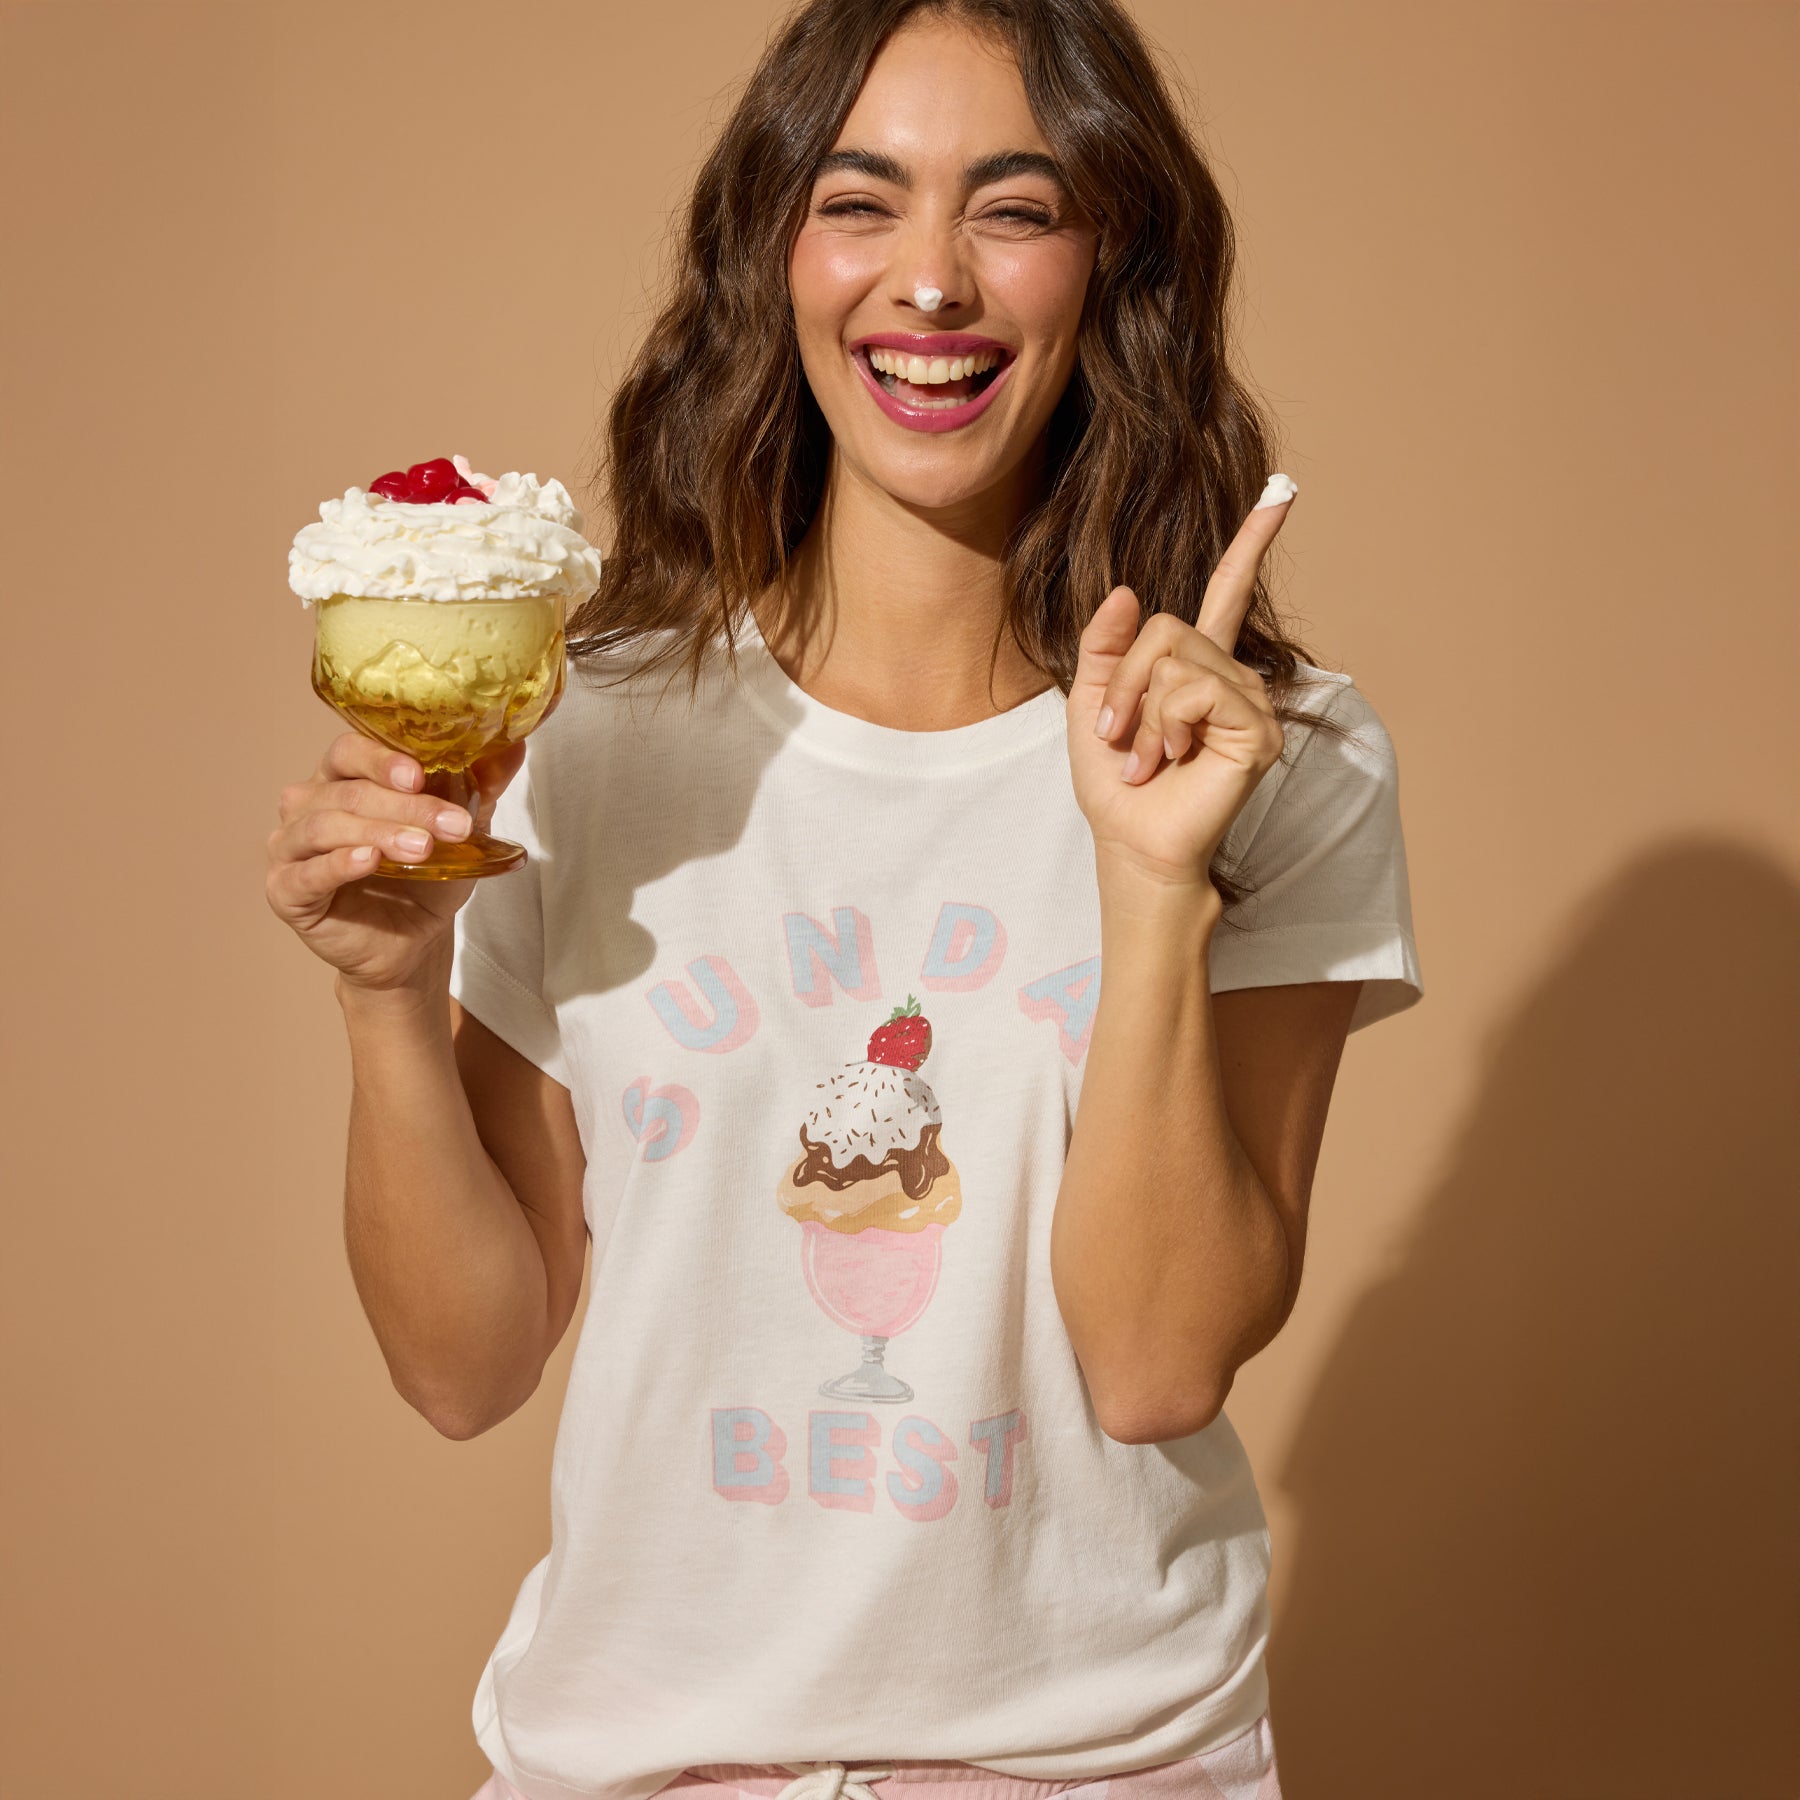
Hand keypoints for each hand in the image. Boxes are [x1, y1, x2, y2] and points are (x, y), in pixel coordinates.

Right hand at [264, 731, 526, 997]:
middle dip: (403, 806)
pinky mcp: (286, 891)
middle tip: (449, 824)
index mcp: (342, 778)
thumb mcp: (461, 832)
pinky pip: (306, 872)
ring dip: (378, 833)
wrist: (414, 942)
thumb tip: (515, 745)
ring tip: (420, 848)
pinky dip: (337, 864)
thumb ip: (481, 787)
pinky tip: (367, 861)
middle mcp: (308, 805)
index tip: (420, 773)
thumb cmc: (426, 879)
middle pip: (347, 791)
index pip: (350, 751)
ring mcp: (291, 847)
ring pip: (325, 826)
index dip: (383, 759)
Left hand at [1066, 486, 1293, 887]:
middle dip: (1124, 683)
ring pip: (1175, 660)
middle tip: (1120, 737)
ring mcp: (1251, 702)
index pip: (1228, 593)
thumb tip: (1130, 591)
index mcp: (1197, 666)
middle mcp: (1232, 677)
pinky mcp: (1258, 729)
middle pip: (1166, 629)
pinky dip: (1165, 725)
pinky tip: (1170, 760)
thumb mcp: (1091, 702)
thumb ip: (1105, 645)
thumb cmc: (1116, 783)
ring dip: (1140, 713)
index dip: (1251, 543)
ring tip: (1147, 758)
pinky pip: (1195, 691)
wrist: (1131, 842)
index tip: (1282, 493)